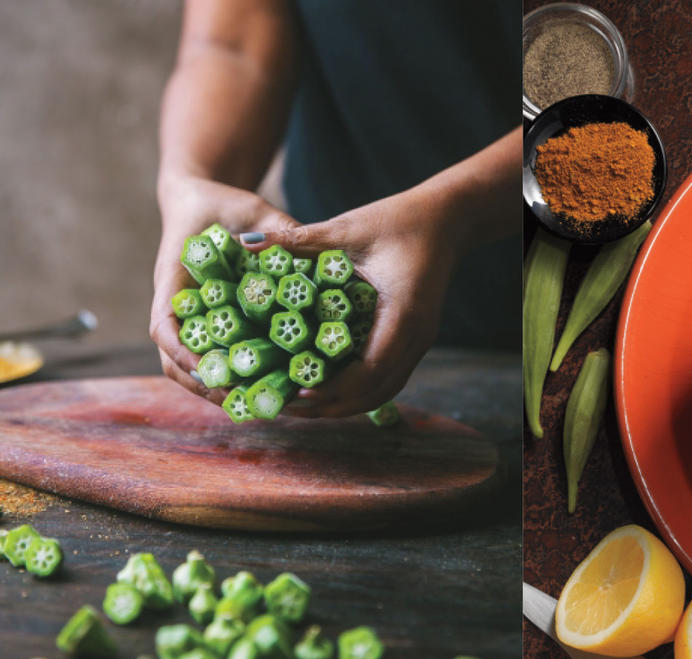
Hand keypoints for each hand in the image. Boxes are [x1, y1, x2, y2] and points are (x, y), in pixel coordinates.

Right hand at [150, 175, 298, 401]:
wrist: (203, 199)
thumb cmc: (223, 202)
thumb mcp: (250, 208)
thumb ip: (274, 226)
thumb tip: (306, 246)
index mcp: (174, 280)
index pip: (162, 327)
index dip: (181, 353)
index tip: (209, 370)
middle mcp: (177, 305)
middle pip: (173, 362)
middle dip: (205, 385)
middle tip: (244, 400)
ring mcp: (191, 318)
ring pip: (189, 369)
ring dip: (217, 390)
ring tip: (256, 404)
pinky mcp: (211, 324)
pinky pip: (213, 358)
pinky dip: (230, 377)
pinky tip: (263, 388)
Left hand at [251, 184, 458, 416]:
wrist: (446, 220)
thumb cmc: (400, 220)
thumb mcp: (348, 228)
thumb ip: (299, 239)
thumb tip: (245, 243)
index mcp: (402, 313)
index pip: (370, 369)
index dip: (333, 387)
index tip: (296, 391)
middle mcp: (416, 336)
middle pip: (375, 391)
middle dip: (332, 405)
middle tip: (288, 404)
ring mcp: (418, 342)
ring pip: (383, 391)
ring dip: (345, 403)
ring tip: (303, 404)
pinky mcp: (414, 341)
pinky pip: (387, 378)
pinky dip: (358, 390)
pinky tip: (328, 387)